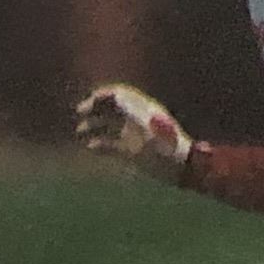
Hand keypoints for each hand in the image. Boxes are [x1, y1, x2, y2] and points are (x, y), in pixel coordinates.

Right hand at [75, 83, 192, 182]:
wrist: (183, 169)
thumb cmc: (168, 147)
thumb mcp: (149, 128)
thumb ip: (132, 110)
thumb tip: (115, 95)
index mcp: (143, 109)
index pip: (119, 94)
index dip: (103, 94)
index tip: (90, 101)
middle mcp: (136, 119)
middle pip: (110, 107)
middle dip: (94, 107)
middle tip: (80, 112)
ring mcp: (134, 135)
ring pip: (108, 125)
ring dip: (93, 125)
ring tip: (80, 131)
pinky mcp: (132, 152)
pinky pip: (111, 145)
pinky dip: (99, 144)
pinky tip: (90, 147)